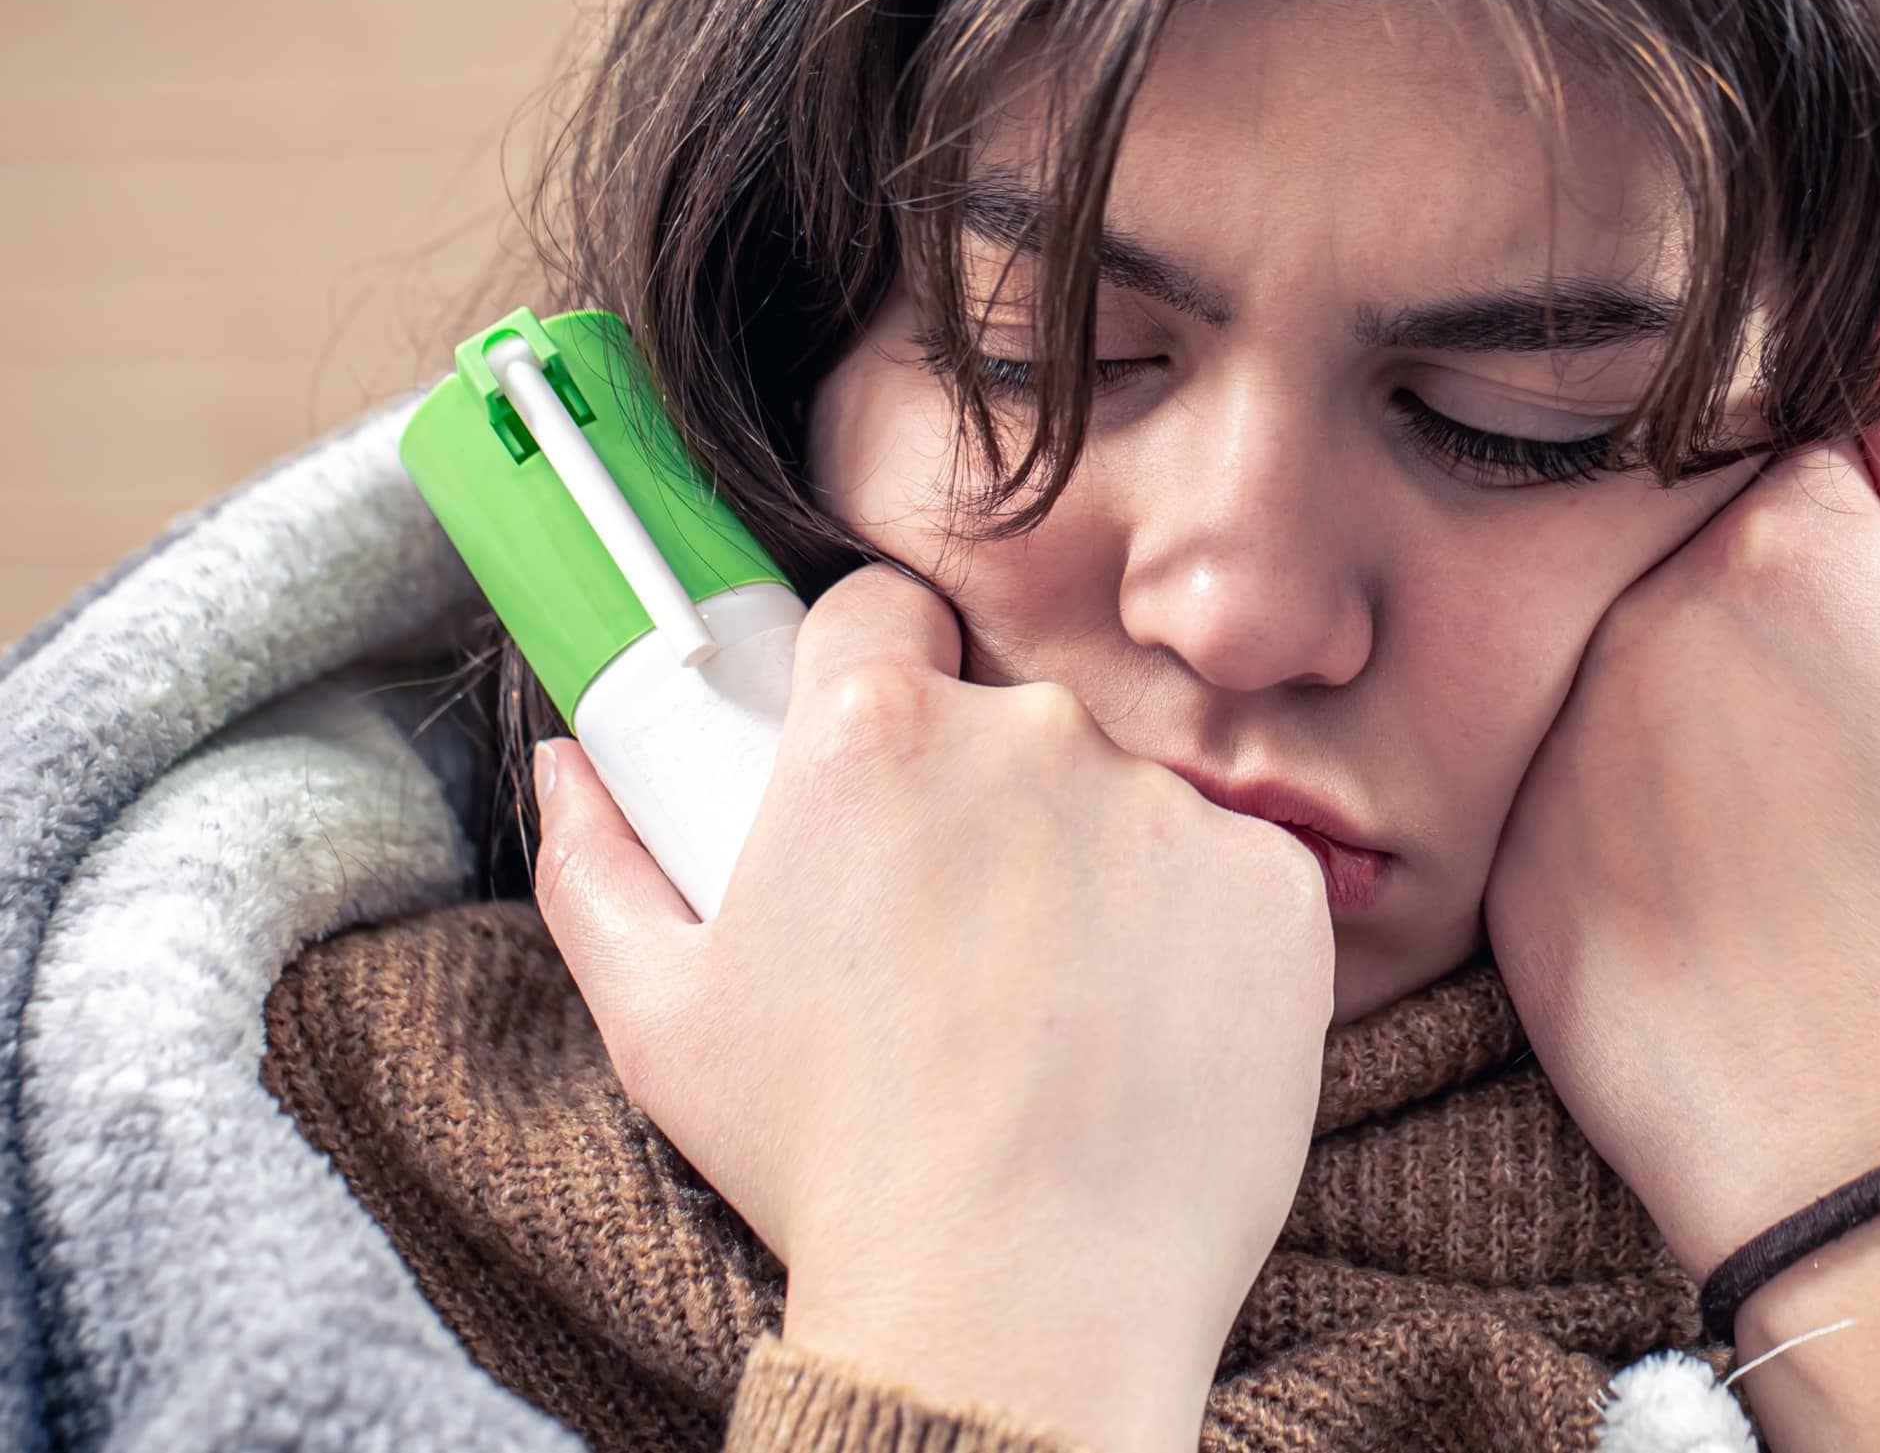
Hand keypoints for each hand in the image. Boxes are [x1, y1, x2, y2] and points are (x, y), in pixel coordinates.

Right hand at [533, 566, 1336, 1452]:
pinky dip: (1195, 935)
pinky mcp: (1274, 882)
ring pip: (1121, 798)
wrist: (1020, 1303)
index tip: (879, 766)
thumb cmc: (828, 1160)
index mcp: (874, 731)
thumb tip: (570, 763)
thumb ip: (598, 861)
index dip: (875, 674)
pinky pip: (1226, 873)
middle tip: (956, 938)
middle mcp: (1033, 733)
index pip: (883, 611)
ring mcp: (1166, 806)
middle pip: (1007, 714)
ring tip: (1053, 1016)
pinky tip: (1146, 1035)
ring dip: (1091, 868)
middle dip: (982, 798)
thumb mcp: (660, 1018)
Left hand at [1483, 329, 1879, 1278]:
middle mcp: (1643, 601)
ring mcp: (1558, 705)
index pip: (1793, 440)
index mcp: (1788, 541)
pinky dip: (1621, 782)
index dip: (1847, 524)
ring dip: (1682, 688)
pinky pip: (1562, 747)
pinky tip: (1692, 864)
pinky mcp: (1504, 812)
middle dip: (1759, 598)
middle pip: (1693, 532)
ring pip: (1621, 638)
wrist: (1847, 1131)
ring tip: (1762, 814)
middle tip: (1823, 733)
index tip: (1870, 611)